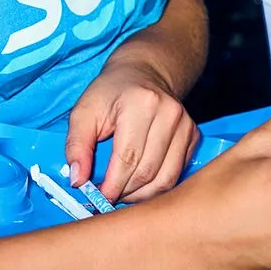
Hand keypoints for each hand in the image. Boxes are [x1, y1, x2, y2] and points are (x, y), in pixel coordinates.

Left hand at [65, 60, 198, 201]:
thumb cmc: (110, 92)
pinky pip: (176, 174)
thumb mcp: (84, 111)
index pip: (128, 157)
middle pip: (147, 171)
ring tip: (123, 192)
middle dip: (124, 192)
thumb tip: (78, 181)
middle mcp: (169, 113)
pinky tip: (140, 184)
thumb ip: (77, 145)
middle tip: (107, 196)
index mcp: (141, 103)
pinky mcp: (193, 136)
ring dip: (141, 195)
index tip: (98, 197)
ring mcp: (186, 125)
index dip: (112, 185)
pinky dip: (157, 187)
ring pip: (166, 179)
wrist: (144, 72)